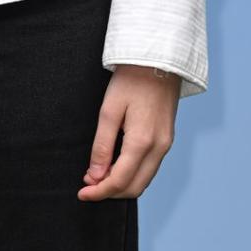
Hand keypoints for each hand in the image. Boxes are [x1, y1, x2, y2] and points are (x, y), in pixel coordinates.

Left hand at [77, 64, 180, 200]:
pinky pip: (151, 167)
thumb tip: (95, 175)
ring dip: (122, 184)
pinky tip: (118, 164)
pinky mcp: (167, 138)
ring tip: (99, 175)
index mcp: (142, 142)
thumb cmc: (132, 79)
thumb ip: (103, 145)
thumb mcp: (109, 109)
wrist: (158, 57)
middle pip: (134, 187)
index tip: (82, 192)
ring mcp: (166, 144)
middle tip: (88, 184)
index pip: (119, 181)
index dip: (99, 192)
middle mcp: (158, 148)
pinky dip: (134, 173)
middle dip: (110, 192)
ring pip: (144, 180)